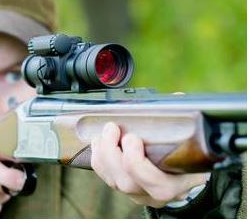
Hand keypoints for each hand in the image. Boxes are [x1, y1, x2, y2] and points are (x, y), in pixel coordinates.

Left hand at [91, 122, 208, 207]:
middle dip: (112, 153)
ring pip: (112, 180)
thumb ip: (183, 121)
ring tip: (103, 132)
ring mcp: (137, 193)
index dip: (137, 162)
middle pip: (127, 182)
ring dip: (102, 154)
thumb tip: (178, 98)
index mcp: (176, 184)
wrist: (185, 172)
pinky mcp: (123, 187)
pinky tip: (99, 142)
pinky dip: (98, 159)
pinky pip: (105, 177)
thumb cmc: (189, 153)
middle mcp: (154, 193)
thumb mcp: (193, 140)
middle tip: (112, 128)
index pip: (156, 183)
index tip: (132, 137)